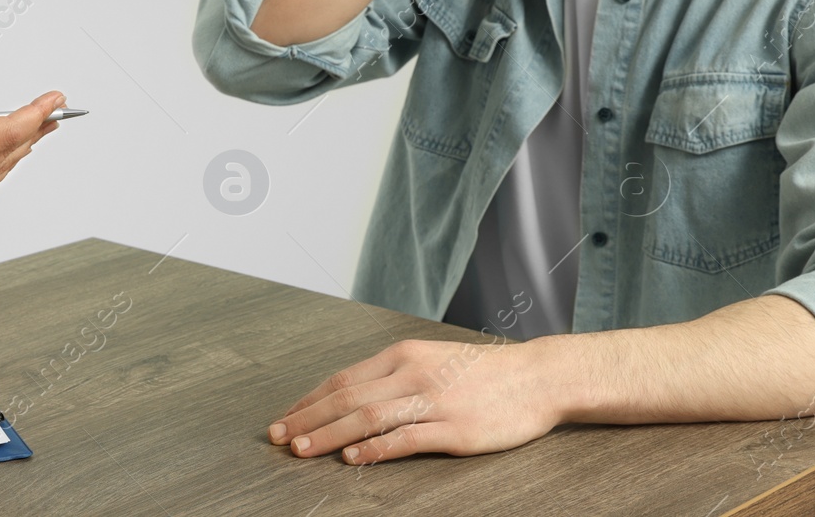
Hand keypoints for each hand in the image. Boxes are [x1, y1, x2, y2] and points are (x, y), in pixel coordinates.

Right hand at [0, 68, 62, 222]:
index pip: (7, 132)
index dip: (36, 113)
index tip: (54, 98)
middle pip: (11, 152)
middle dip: (38, 128)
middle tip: (56, 109)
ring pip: (2, 169)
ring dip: (24, 147)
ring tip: (41, 126)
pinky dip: (4, 163)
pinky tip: (9, 151)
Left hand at [266, 338, 561, 465]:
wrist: (536, 377)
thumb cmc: (480, 373)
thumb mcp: (429, 361)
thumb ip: (391, 378)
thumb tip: (348, 399)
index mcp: (401, 356)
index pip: (342, 380)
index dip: (308, 401)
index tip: (284, 419)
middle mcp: (411, 374)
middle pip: (346, 398)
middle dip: (307, 419)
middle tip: (278, 438)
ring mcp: (433, 402)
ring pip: (367, 417)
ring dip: (329, 435)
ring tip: (302, 450)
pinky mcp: (455, 429)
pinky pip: (405, 438)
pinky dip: (374, 448)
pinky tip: (352, 458)